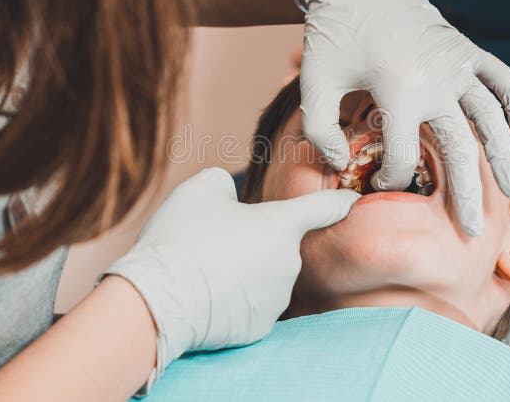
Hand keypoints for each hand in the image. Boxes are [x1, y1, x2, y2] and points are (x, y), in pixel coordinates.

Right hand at [104, 167, 358, 387]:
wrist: (156, 300)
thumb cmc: (180, 238)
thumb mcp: (200, 189)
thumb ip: (227, 182)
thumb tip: (231, 196)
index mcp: (281, 224)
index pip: (324, 208)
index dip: (340, 201)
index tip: (352, 202)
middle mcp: (289, 262)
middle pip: (281, 245)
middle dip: (259, 241)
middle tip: (218, 242)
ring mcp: (277, 298)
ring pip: (268, 276)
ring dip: (248, 271)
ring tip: (208, 269)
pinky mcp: (261, 327)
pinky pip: (255, 305)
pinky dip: (238, 299)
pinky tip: (210, 295)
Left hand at [291, 0, 509, 235]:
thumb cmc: (330, 34)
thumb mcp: (313, 81)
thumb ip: (318, 129)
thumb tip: (344, 163)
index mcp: (396, 88)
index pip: (405, 154)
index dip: (391, 178)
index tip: (380, 186)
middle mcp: (435, 77)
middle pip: (460, 147)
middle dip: (466, 195)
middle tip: (473, 234)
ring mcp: (455, 61)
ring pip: (491, 117)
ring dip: (503, 157)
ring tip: (508, 192)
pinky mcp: (464, 47)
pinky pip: (501, 77)